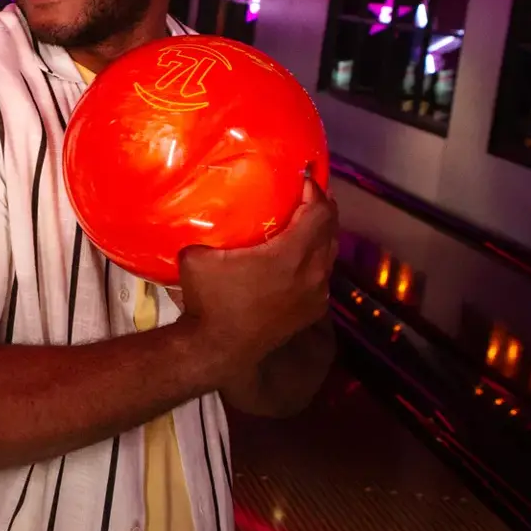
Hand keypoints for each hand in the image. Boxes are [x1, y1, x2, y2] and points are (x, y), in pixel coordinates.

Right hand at [175, 176, 337, 388]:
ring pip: (330, 255)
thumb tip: (205, 214)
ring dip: (321, 236)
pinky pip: (322, 277)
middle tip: (304, 196)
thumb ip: (209, 231)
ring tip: (304, 224)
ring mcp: (315, 296)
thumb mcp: (198, 256)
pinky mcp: (311, 312)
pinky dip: (316, 261)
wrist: (217, 349)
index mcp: (291, 255)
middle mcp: (312, 274)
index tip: (301, 180)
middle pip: (331, 230)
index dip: (314, 191)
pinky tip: (299, 260)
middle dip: (322, 209)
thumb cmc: (208, 300)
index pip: (320, 212)